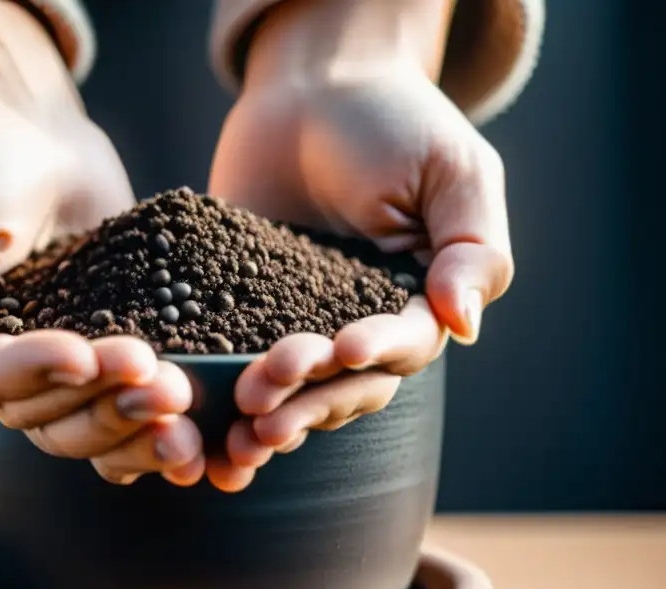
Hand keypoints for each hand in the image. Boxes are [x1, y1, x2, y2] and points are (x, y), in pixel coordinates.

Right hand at [0, 0, 204, 485]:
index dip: (38, 374)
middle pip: (48, 417)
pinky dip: (157, 421)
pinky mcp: (113, 349)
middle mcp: (5, 371)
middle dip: (103, 403)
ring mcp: (63, 366)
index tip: (84, 355)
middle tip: (159, 382)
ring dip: (136, 420)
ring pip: (91, 423)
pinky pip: (130, 403)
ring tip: (180, 397)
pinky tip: (195, 423)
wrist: (31, 134)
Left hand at [205, 0, 511, 490]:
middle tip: (265, 401)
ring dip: (265, 410)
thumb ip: (471, 249)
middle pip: (340, 386)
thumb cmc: (394, 122)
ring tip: (236, 422)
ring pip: (287, 388)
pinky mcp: (239, 311)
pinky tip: (194, 407)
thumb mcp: (453, 172)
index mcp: (413, 307)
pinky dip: (218, 389)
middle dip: (307, 397)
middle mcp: (355, 328)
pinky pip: (230, 356)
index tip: (343, 347)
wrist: (312, 88)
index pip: (401, 348)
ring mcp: (294, 324)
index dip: (374, 354)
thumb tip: (464, 325)